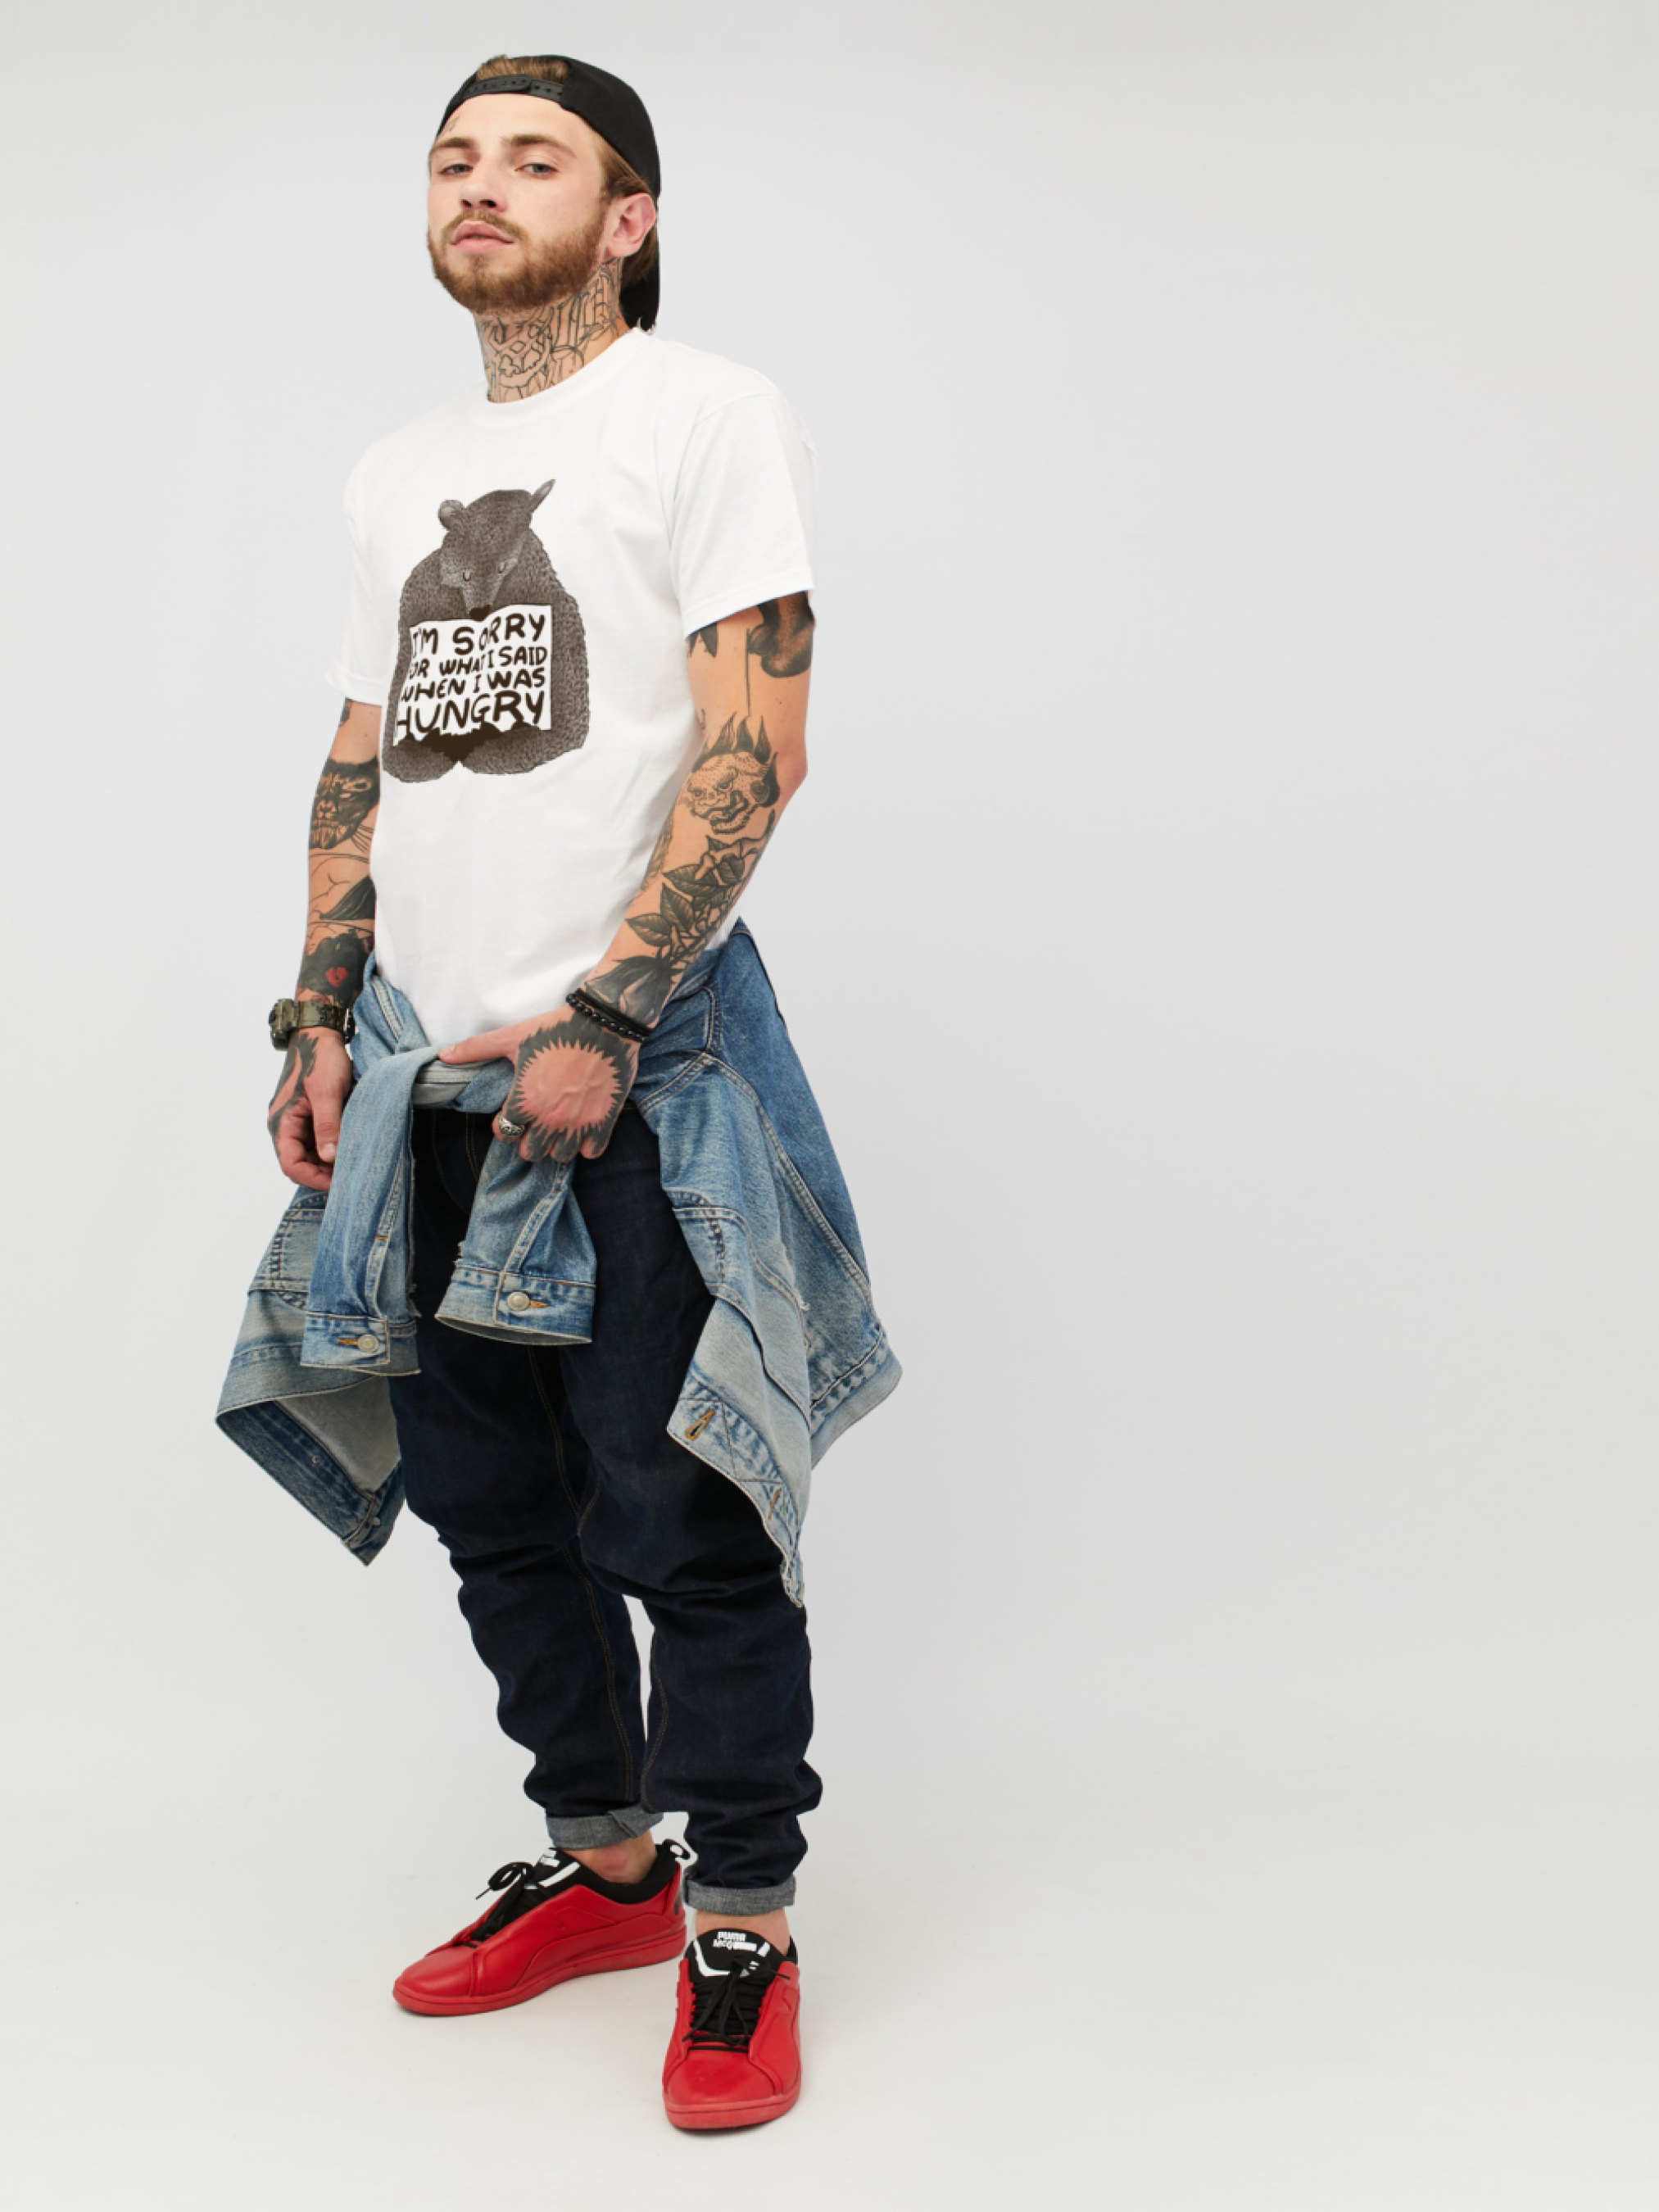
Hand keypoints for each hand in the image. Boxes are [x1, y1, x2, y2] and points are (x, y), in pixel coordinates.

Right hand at [267, 1026, 353, 1191]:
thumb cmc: (320, 1059)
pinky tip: (349, 1150)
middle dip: (322, 1174)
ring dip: (327, 1164)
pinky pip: (316, 1142)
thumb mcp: (327, 1092)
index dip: (313, 1178)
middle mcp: (285, 1126)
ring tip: (352, 1166)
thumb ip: (327, 1125)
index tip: (339, 1183)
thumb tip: (329, 1158)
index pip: (291, 1165)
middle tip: (350, 1177)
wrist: (319, 1034)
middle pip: (299, 1164)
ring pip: (309, 1156)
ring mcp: (296, 1123)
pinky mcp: (308, 1117)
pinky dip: (330, 1150)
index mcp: (281, 1122)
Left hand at [440, 1004, 638, 1164]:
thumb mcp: (511, 1037)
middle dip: (528, 1141)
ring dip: (556, 1146)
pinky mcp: (603, 1120)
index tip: (513, 1116)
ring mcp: (577, 1122)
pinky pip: (591, 1152)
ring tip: (557, 1129)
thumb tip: (443, 1055)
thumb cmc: (555, 1029)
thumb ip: (476, 1049)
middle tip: (534, 1125)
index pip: (504, 1133)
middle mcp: (549, 1117)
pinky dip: (586, 1146)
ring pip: (560, 1157)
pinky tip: (582, 1130)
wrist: (602, 1022)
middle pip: (530, 1152)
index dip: (505, 1125)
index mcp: (524, 1100)